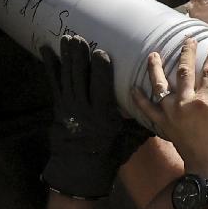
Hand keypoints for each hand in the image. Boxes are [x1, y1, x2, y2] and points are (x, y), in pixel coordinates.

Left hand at [40, 33, 127, 198]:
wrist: (79, 170)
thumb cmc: (108, 154)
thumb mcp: (127, 139)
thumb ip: (139, 121)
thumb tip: (160, 107)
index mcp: (102, 115)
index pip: (100, 88)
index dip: (100, 69)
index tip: (101, 52)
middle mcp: (83, 109)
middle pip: (80, 78)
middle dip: (79, 57)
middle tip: (79, 38)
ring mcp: (68, 107)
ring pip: (67, 77)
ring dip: (67, 57)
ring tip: (67, 38)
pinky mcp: (58, 106)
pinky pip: (54, 83)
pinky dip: (50, 66)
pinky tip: (46, 50)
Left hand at [131, 36, 207, 177]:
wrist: (207, 164)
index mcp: (205, 100)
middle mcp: (185, 103)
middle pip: (184, 72)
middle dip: (185, 53)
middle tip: (187, 40)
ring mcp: (170, 113)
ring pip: (160, 85)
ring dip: (155, 69)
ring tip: (153, 55)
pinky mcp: (162, 123)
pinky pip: (147, 109)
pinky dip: (139, 99)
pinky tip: (134, 88)